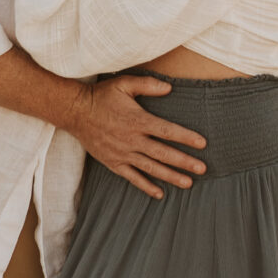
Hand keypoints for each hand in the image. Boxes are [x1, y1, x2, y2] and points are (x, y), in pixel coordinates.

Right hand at [74, 75, 207, 198]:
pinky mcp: (113, 162)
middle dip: (185, 162)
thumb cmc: (102, 95)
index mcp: (138, 120)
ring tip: (188, 183)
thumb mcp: (124, 84)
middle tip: (203, 169)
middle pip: (163, 154)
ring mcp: (122, 153)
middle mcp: (132, 140)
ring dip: (171, 177)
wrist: (75, 112)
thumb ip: (148, 85)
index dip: (186, 138)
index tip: (203, 144)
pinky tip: (159, 194)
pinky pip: (132, 177)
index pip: (168, 131)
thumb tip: (170, 88)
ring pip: (151, 168)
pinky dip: (146, 186)